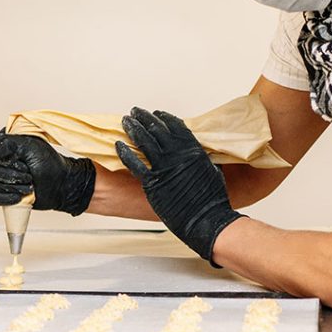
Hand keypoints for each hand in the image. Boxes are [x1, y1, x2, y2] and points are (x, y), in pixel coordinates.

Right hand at [0, 129, 95, 214]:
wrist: (61, 184)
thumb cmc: (48, 162)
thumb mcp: (30, 147)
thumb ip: (7, 144)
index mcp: (2, 143)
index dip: (2, 159)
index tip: (22, 162)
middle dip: (9, 175)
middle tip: (29, 175)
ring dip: (11, 187)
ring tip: (30, 185)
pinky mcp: (0, 191)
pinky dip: (5, 198)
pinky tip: (20, 197)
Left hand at [116, 107, 242, 262]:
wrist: (205, 219)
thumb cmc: (212, 199)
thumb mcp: (213, 170)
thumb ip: (201, 158)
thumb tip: (198, 152)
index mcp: (193, 149)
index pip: (175, 126)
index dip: (164, 117)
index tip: (156, 113)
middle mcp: (177, 154)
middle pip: (156, 129)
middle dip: (144, 117)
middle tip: (135, 112)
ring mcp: (163, 167)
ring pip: (143, 141)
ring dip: (133, 128)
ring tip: (126, 121)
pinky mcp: (152, 183)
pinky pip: (134, 164)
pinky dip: (125, 153)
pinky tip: (118, 145)